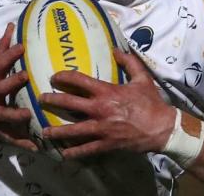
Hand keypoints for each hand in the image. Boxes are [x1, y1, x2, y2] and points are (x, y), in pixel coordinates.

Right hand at [0, 23, 36, 150]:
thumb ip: (1, 47)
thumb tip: (12, 25)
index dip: (9, 55)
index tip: (23, 47)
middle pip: (0, 88)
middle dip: (12, 83)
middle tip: (26, 77)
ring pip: (4, 115)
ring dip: (16, 116)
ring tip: (29, 115)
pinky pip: (9, 137)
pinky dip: (21, 143)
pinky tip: (35, 146)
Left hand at [39, 48, 175, 158]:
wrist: (162, 128)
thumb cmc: (152, 102)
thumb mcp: (142, 78)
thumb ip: (129, 62)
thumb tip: (116, 50)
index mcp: (107, 92)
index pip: (80, 81)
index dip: (64, 77)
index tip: (54, 77)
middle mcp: (100, 109)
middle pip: (70, 103)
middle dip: (53, 100)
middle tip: (41, 99)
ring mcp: (102, 128)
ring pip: (73, 130)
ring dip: (57, 130)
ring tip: (44, 131)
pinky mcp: (106, 144)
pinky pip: (87, 149)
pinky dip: (74, 152)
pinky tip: (63, 153)